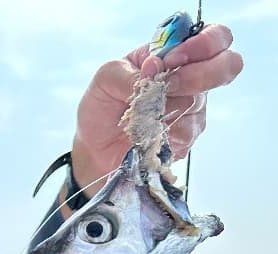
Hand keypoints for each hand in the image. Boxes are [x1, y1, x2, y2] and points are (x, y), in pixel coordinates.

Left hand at [71, 23, 242, 195]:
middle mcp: (190, 78)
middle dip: (200, 75)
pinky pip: (186, 132)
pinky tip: (143, 133)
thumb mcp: (105, 78)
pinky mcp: (186, 137)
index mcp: (175, 55)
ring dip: (167, 108)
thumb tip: (153, 68)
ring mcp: (192, 109)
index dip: (204, 44)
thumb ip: (130, 70)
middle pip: (227, 66)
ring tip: (139, 116)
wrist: (94, 147)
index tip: (174, 59)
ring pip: (199, 102)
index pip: (213, 38)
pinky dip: (162, 131)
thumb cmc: (102, 106)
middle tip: (169, 87)